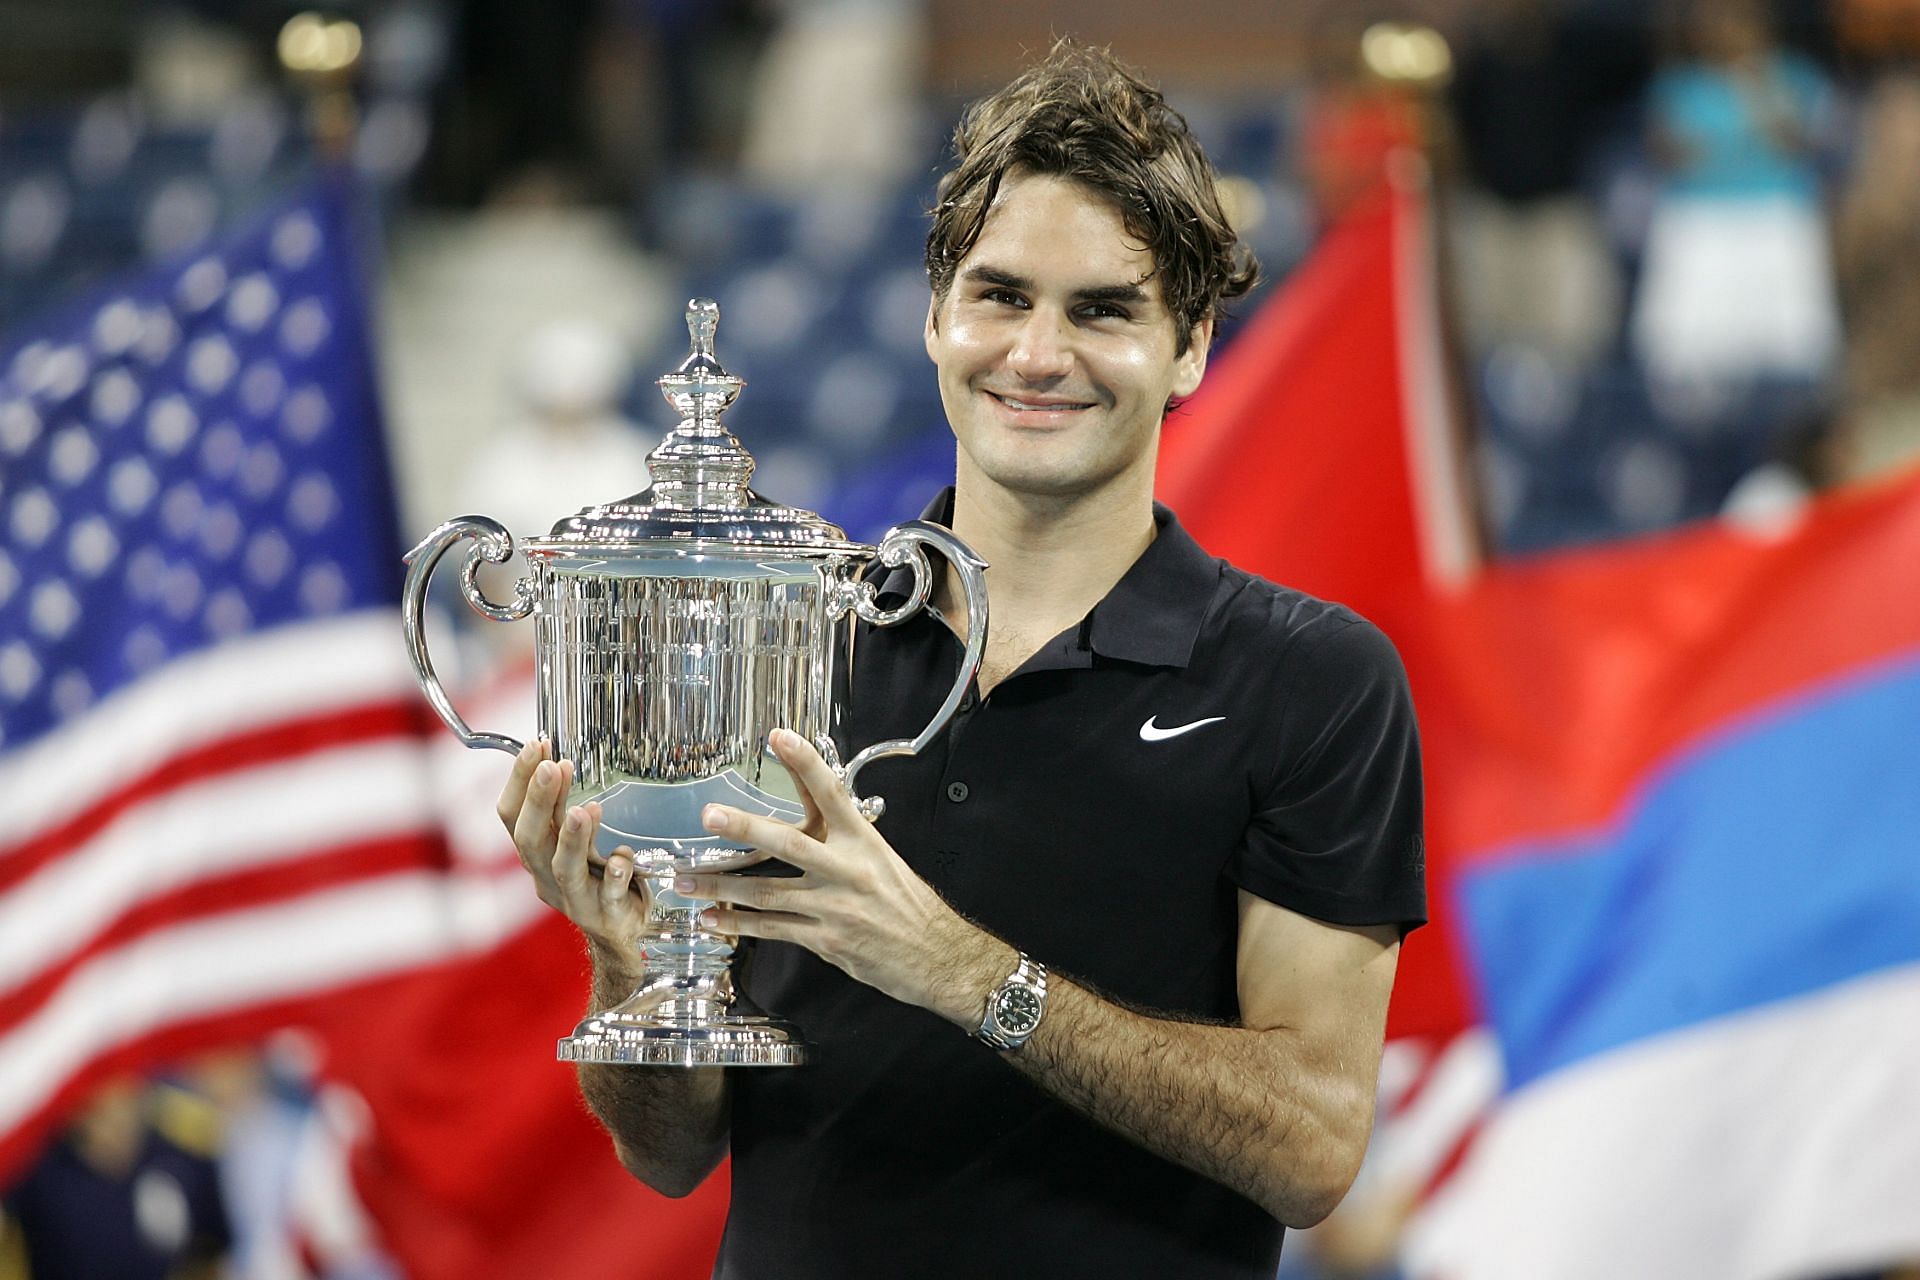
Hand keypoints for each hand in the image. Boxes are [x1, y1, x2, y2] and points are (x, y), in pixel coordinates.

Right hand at [496, 740, 646, 966]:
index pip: (512, 816)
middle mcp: (546, 876)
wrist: (621, 930)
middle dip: (539, 802)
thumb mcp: (576, 838)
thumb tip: (557, 762)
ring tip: (582, 809)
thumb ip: (565, 807)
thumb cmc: (596, 876)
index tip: (536, 744)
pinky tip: (622, 857)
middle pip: (530, 841)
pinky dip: (616, 875)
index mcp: (535, 853)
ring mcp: (576, 898)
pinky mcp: (608, 914)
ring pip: (565, 870)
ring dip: (572, 839)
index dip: (519, 780)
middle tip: (551, 766)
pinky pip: (610, 896)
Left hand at [678, 729, 1012, 1027]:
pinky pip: (773, 930)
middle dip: (745, 829)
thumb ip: (843, 834)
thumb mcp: (881, 856)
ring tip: (686, 878)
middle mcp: (847, 870)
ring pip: (767, 893)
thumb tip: (812, 802)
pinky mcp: (826, 941)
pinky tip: (712, 918)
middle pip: (788, 844)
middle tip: (709, 815)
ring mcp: (834, 908)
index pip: (831, 793)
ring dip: (722, 886)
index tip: (778, 736)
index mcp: (864, 841)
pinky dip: (738, 924)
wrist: (935, 955)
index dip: (804, 763)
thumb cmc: (906, 903)